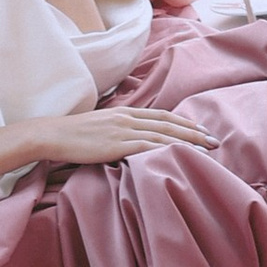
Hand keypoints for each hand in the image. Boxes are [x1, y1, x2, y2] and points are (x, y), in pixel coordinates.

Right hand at [12, 104, 213, 167]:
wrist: (51, 134)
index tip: (201, 130)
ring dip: (188, 141)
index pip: (162, 115)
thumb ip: (118, 130)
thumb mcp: (99, 127)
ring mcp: (123, 130)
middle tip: (215, 140)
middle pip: (169, 123)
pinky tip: (182, 155)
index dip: (184, 122)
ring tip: (207, 149)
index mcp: (124, 112)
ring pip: (164, 134)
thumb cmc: (72, 135)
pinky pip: (149, 146)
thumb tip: (131, 140)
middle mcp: (128, 117)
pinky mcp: (117, 143)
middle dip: (194, 132)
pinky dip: (169, 149)